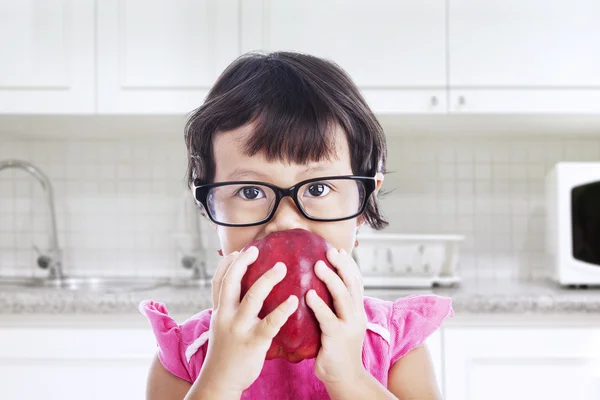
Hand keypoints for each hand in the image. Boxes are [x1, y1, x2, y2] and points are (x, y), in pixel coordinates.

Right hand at [194, 247, 298, 394]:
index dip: (226, 265)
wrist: (220, 380)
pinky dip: (281, 310)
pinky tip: (292, 301)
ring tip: (282, 267)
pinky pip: (270, 322)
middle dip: (242, 264)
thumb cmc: (225, 352)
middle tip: (256, 250)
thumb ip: (229, 309)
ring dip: (267, 279)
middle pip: (231, 282)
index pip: (218, 281)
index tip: (237, 251)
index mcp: (219, 311)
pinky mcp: (253, 341)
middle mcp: (226, 316)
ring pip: (252, 297)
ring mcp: (239, 328)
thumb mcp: (221, 327)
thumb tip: (241, 293)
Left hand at [305, 248, 367, 385]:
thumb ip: (332, 307)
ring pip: (343, 297)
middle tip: (330, 251)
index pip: (356, 281)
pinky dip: (319, 304)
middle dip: (343, 265)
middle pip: (353, 284)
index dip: (349, 265)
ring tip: (318, 265)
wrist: (344, 378)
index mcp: (356, 310)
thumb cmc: (335, 350)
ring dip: (331, 279)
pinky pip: (328, 318)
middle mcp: (356, 315)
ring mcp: (349, 326)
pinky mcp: (338, 338)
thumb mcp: (338, 324)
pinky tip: (309, 294)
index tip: (338, 250)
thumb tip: (314, 288)